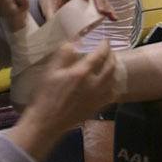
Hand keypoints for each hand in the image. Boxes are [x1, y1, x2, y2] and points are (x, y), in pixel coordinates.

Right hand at [8, 41, 116, 160]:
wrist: (48, 121)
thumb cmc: (47, 95)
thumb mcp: (51, 71)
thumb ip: (64, 54)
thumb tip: (75, 41)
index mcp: (82, 73)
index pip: (99, 55)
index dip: (104, 45)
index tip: (105, 39)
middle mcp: (94, 84)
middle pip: (110, 66)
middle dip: (112, 55)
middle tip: (109, 50)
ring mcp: (98, 97)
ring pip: (113, 80)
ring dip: (114, 69)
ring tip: (110, 63)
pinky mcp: (98, 107)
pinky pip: (112, 94)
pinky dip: (113, 86)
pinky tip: (109, 83)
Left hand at [40, 0, 115, 20]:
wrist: (54, 0)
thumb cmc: (51, 0)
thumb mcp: (48, 5)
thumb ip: (51, 14)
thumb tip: (54, 27)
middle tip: (101, 10)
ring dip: (106, 5)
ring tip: (109, 15)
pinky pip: (103, 3)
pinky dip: (108, 10)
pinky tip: (113, 18)